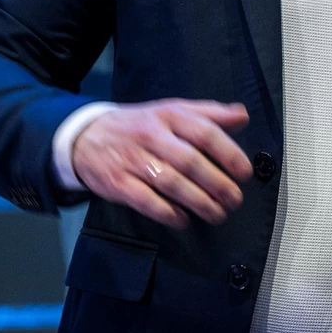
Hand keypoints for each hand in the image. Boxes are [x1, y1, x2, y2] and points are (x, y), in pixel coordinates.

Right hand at [71, 99, 252, 228]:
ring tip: (217, 214)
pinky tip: (183, 220)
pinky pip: (146, 201)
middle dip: (218, 184)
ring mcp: (133, 160)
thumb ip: (209, 114)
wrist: (86, 135)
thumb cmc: (140, 125)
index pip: (205, 133)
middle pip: (191, 162)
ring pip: (171, 183)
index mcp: (170, 116)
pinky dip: (168, 213)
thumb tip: (243, 116)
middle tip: (234, 200)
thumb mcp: (172, 111)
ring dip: (199, 202)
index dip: (229, 154)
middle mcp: (152, 136)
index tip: (245, 173)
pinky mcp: (117, 182)